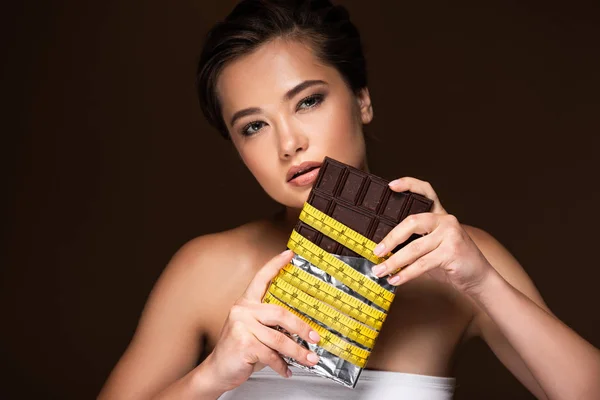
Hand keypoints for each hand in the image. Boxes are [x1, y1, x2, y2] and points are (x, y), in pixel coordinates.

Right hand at [202, 250, 320, 392]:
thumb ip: (272, 325)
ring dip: (298, 352)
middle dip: (301, 328)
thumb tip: (302, 328)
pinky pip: (271, 355)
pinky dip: (282, 365)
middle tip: (315, 337)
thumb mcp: (254, 331)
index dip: (276, 265)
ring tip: (310, 359)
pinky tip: (287, 370)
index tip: (289, 254)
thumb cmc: (239, 349)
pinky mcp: (243, 344)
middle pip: (280, 313)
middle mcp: (243, 310)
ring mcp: (241, 326)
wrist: (217, 370)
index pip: (261, 278)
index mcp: (246, 302)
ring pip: (279, 338)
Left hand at [370, 177, 492, 293]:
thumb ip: (415, 240)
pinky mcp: (452, 251)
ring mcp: (450, 234)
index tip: (391, 186)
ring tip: (380, 271)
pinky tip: (396, 279)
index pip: (426, 191)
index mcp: (439, 214)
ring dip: (394, 262)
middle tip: (377, 252)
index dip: (409, 184)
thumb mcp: (433, 245)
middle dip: (391, 238)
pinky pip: (422, 263)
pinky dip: (406, 274)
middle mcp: (445, 220)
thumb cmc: (450, 261)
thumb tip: (384, 248)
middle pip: (412, 221)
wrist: (478, 277)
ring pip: (414, 248)